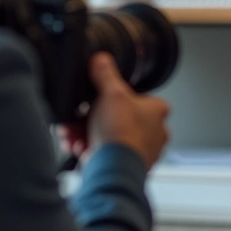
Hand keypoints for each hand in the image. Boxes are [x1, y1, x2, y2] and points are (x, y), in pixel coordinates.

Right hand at [69, 52, 170, 168]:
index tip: (95, 98)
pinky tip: (78, 147)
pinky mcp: (126, 166)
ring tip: (73, 134)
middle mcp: (154, 132)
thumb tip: (102, 60)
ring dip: (86, 134)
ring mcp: (140, 151)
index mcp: (157, 111)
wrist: (115, 170)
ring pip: (108, 136)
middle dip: (91, 119)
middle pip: (116, 118)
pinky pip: (105, 154)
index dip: (110, 96)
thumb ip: (106, 74)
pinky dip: (89, 150)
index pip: (134, 95)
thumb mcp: (112, 93)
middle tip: (77, 119)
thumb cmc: (123, 134)